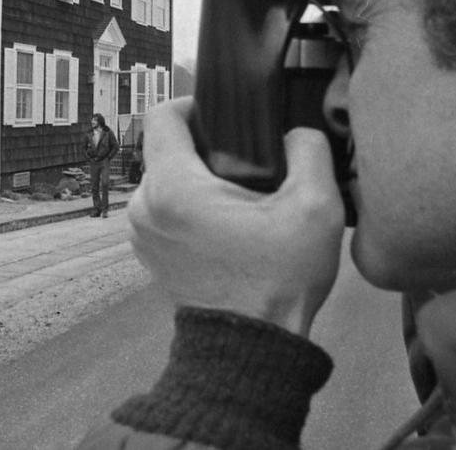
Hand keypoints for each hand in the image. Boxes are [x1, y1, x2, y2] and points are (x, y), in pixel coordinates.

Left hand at [127, 97, 344, 336]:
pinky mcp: (149, 253)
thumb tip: (295, 133)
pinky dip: (190, 204)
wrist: (251, 352)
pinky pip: (164, 208)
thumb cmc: (279, 278)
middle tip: (249, 160)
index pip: (161, 114)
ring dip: (198, 177)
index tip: (227, 115)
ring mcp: (140, 232)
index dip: (194, 103)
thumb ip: (309, 151)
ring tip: (242, 193)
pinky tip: (228, 220)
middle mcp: (144, 205)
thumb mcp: (315, 207)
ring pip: (165, 178)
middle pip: (166, 148)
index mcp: (172, 186)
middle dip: (205, 145)